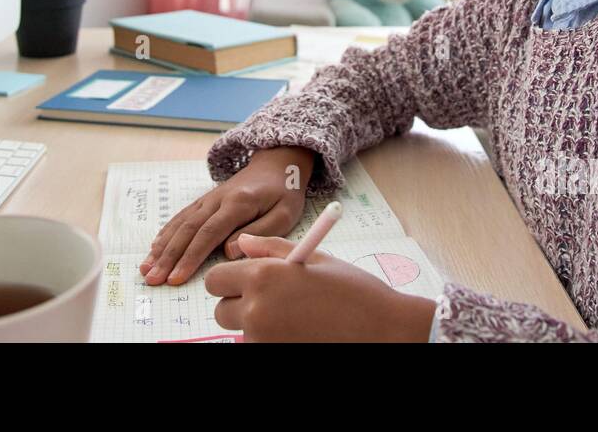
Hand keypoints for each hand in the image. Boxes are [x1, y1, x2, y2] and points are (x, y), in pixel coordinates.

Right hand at [141, 146, 314, 285]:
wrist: (276, 164)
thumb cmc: (283, 193)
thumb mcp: (284, 214)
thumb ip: (259, 233)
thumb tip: (228, 251)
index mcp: (238, 203)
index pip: (209, 233)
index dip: (191, 257)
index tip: (177, 278)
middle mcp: (217, 199)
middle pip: (188, 230)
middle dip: (168, 257)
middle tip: (153, 280)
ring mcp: (208, 199)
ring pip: (180, 224)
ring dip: (161, 248)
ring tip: (146, 269)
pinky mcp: (204, 201)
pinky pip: (181, 217)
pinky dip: (166, 233)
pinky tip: (154, 248)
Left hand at [205, 234, 436, 341]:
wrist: (382, 328)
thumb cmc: (352, 289)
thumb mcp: (312, 258)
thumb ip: (271, 248)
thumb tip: (243, 243)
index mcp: (263, 276)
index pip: (215, 280)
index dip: (229, 280)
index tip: (245, 281)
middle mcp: (256, 309)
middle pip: (220, 311)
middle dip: (238, 306)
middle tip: (272, 301)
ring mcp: (263, 339)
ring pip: (240, 333)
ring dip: (256, 326)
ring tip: (294, 316)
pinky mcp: (273, 355)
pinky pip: (259, 346)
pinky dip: (271, 340)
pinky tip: (300, 331)